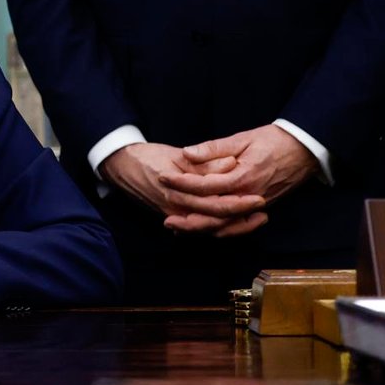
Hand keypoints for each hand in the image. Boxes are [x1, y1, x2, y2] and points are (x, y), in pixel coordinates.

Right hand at [101, 142, 265, 234]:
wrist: (120, 166)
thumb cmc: (147, 157)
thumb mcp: (177, 155)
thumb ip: (205, 162)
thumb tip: (231, 164)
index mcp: (180, 192)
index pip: (216, 203)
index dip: (239, 203)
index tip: (259, 198)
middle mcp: (178, 209)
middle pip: (216, 220)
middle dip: (242, 218)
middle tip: (263, 210)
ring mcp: (175, 216)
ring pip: (210, 228)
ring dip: (234, 226)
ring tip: (255, 219)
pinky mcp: (174, 216)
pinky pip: (200, 227)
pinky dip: (218, 227)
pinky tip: (232, 224)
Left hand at [159, 125, 316, 235]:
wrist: (304, 150)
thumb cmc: (272, 141)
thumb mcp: (242, 138)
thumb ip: (213, 148)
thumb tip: (187, 153)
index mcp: (242, 176)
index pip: (205, 185)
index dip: (182, 183)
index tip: (162, 178)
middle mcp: (249, 196)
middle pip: (213, 214)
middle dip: (187, 216)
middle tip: (165, 216)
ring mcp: (256, 206)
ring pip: (225, 225)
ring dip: (200, 229)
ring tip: (177, 227)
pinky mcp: (261, 209)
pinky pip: (237, 226)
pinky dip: (219, 231)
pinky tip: (202, 229)